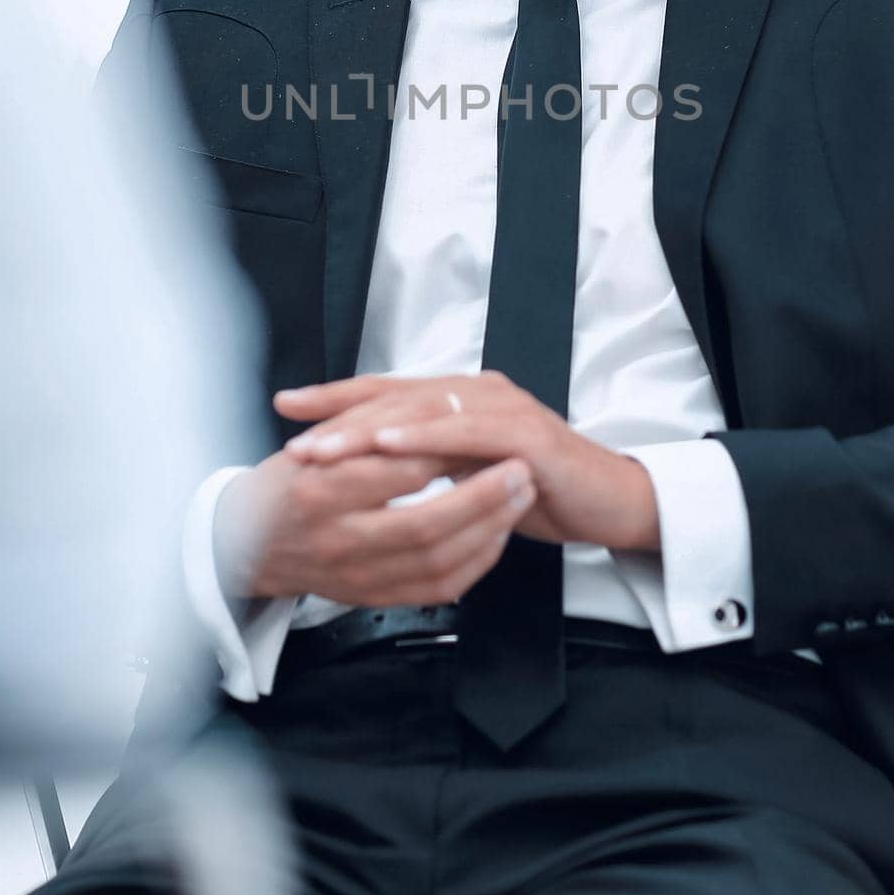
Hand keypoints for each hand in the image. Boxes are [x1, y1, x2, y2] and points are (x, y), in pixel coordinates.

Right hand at [217, 443, 536, 606]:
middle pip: (424, 525)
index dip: (446, 450)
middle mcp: (336, 539)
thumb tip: (436, 411)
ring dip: (489, 530)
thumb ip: (372, 429)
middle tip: (522, 468)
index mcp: (318, 489)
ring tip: (520, 496)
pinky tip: (497, 534)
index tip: (483, 430)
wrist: (244, 544)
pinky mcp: (372, 598)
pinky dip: (475, 562)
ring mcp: (355, 576)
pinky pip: (436, 588)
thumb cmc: (285, 483)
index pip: (395, 470)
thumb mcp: (318, 442)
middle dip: (483, 497)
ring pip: (438, 562)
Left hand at [275, 371, 658, 552]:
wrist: (607, 502)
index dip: (336, 397)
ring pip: (421, 409)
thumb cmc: (540, 491)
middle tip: (293, 432)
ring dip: (367, 427)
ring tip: (324, 445)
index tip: (286, 406)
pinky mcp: (523, 431)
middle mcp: (477, 391)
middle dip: (338, 414)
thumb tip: (377, 471)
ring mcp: (501, 406)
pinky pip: (464, 431)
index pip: (388, 391)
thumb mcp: (470, 476)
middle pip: (395, 394)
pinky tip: (388, 444)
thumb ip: (432, 464)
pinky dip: (422, 435)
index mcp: (460, 400)